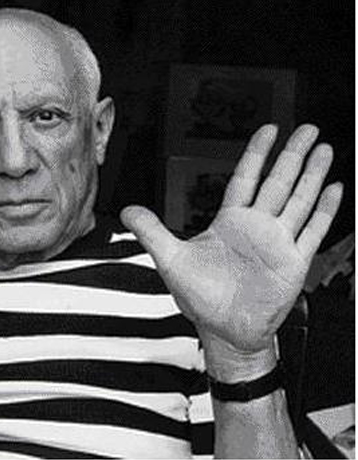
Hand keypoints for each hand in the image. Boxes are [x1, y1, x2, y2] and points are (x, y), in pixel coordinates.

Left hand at [121, 124, 342, 357]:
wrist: (223, 330)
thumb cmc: (199, 297)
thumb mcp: (170, 259)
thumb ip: (151, 231)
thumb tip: (127, 210)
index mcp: (229, 221)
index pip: (245, 178)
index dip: (257, 153)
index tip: (269, 130)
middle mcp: (256, 227)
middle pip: (278, 182)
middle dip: (292, 155)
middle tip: (308, 129)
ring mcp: (277, 243)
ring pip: (299, 200)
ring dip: (312, 175)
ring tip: (324, 149)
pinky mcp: (293, 262)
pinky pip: (312, 230)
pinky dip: (324, 210)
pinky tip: (334, 188)